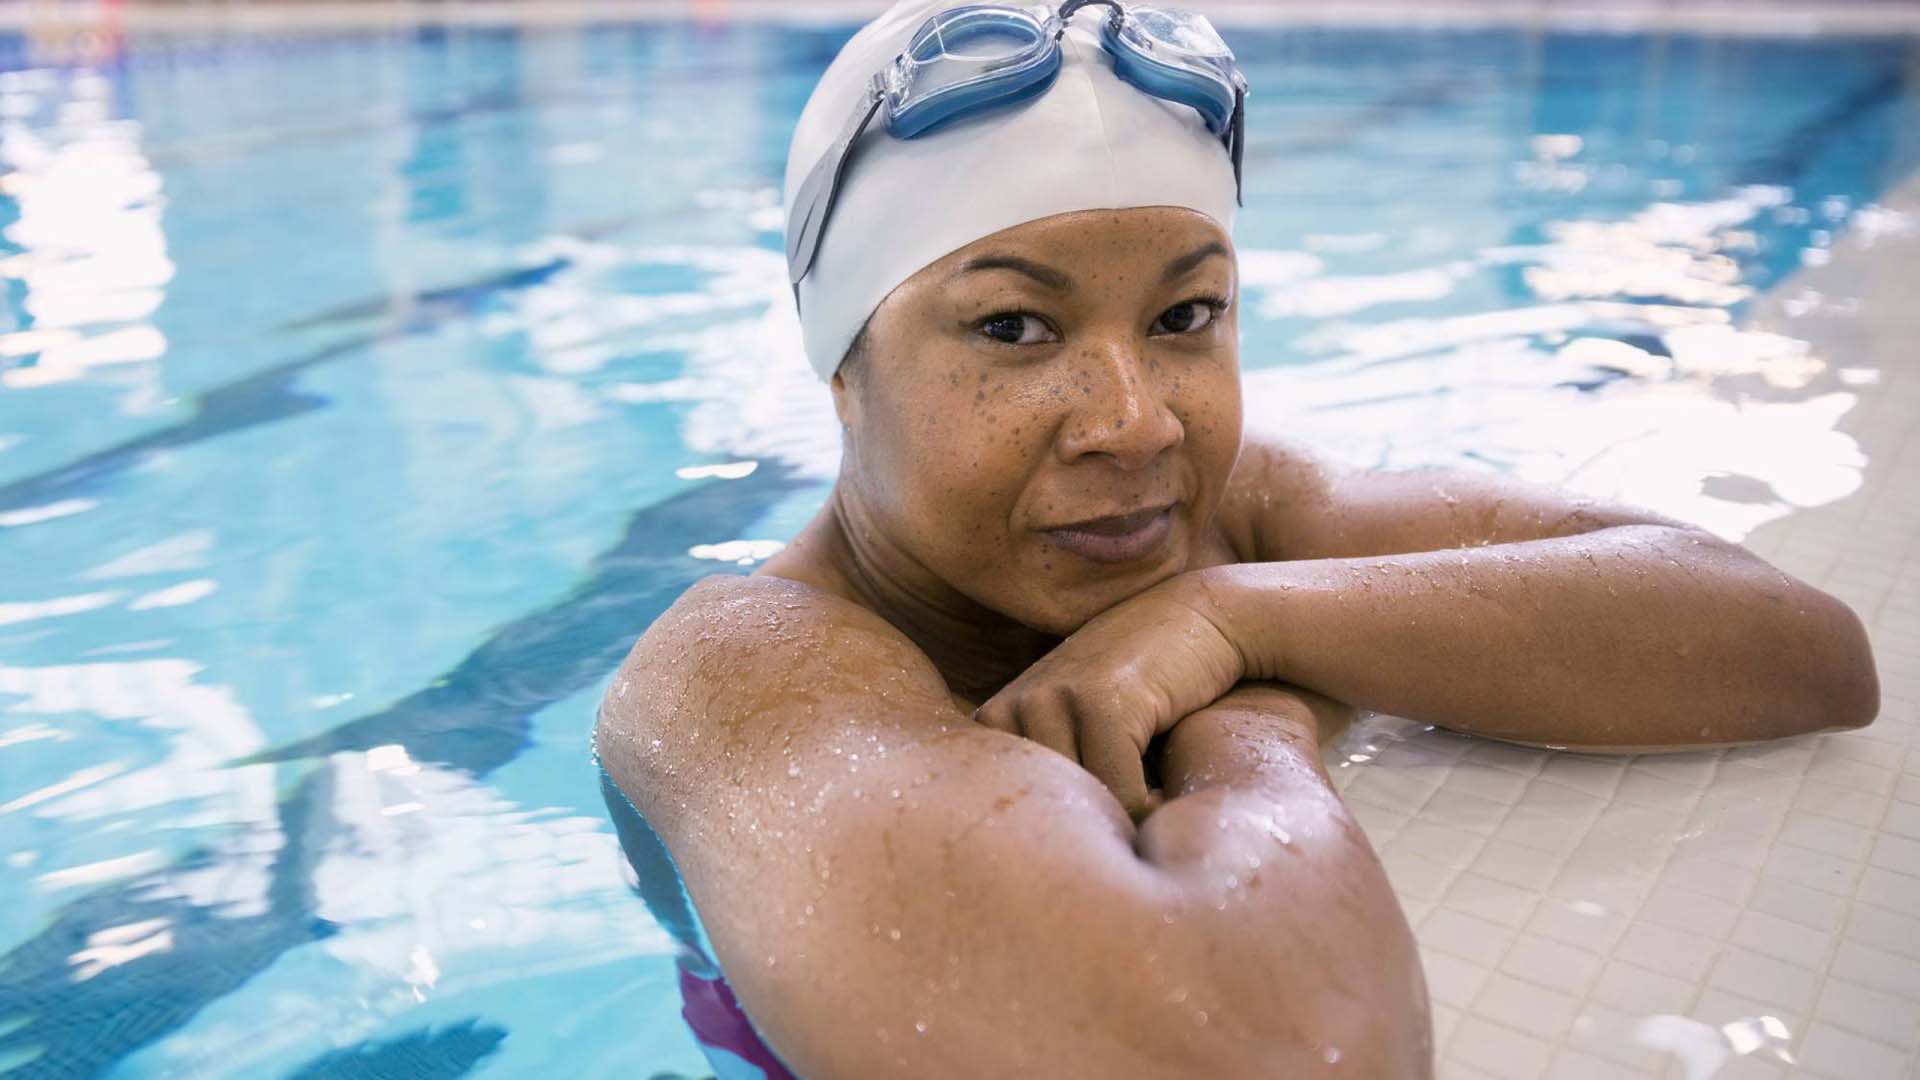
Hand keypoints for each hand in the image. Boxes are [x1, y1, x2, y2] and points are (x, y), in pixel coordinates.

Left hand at [973, 573, 1244, 818]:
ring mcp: (1050, 702)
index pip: (1003, 820)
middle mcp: (1008, 711)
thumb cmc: (1141, 695)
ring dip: (1122, 828)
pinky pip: (1121, 795)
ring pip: (1080, 812)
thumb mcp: (1078, 735)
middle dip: (1088, 836)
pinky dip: (1150, 813)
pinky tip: (1168, 799)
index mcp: (991, 724)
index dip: (1056, 836)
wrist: (1198, 621)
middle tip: (1127, 833)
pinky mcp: (1100, 703)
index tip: (1096, 828)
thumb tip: (1038, 863)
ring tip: (1149, 818)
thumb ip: (1051, 781)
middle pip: (1040, 820)